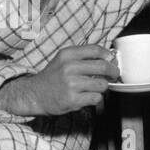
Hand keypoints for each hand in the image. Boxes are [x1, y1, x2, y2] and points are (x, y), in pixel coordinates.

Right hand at [0, 45, 117, 115]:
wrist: (35, 94)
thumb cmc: (53, 77)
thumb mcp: (64, 60)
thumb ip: (83, 57)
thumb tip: (110, 57)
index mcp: (67, 55)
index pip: (95, 49)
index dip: (108, 55)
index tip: (112, 60)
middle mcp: (69, 67)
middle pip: (103, 66)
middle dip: (113, 71)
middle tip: (114, 75)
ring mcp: (71, 84)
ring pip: (102, 84)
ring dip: (102, 87)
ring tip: (94, 87)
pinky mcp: (73, 99)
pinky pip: (96, 98)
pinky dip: (95, 98)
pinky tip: (87, 96)